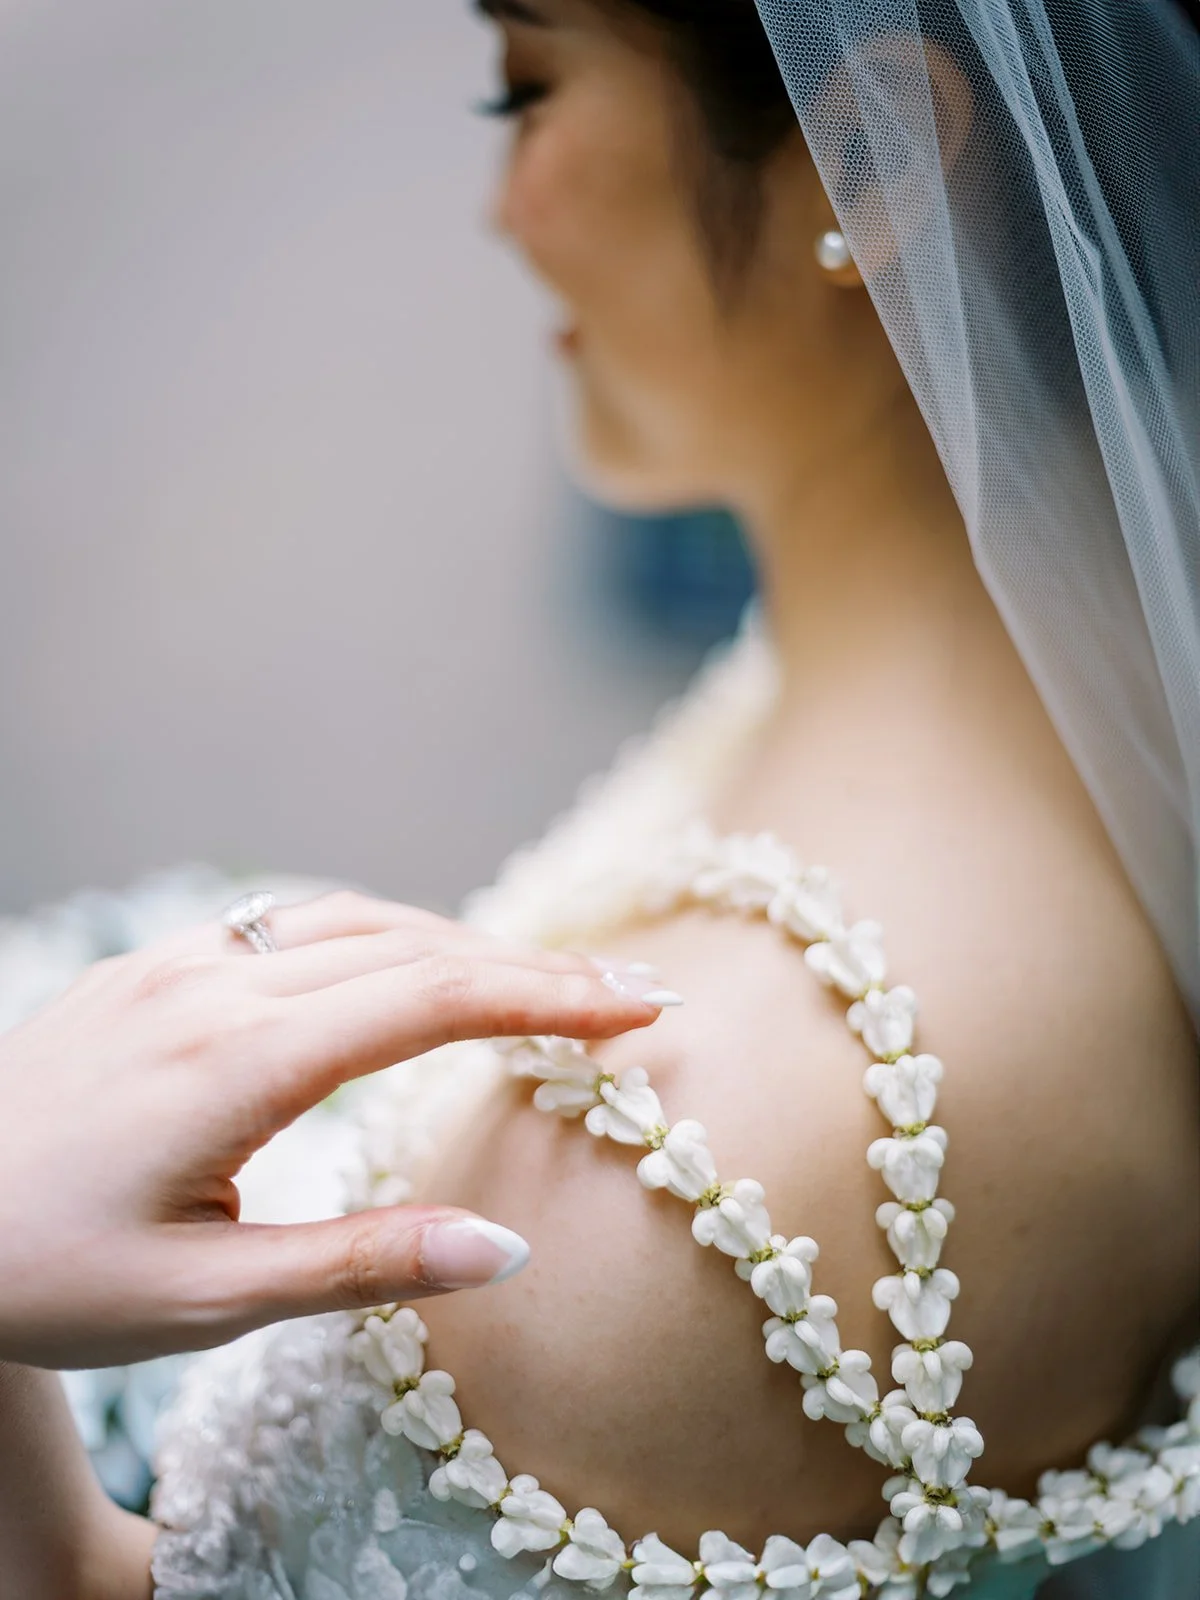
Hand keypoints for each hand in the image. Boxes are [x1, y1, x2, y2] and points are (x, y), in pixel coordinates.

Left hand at [0, 890, 676, 1367]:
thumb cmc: (46, 1276)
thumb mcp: (203, 1301)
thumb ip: (361, 1264)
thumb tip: (506, 1245)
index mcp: (234, 1062)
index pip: (434, 1000)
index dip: (551, 999)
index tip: (644, 1007)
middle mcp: (213, 986)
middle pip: (414, 945)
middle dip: (533, 966)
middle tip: (631, 993)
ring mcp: (178, 963)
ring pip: (357, 921)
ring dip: (461, 942)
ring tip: (540, 982)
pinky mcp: (154, 965)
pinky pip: (295, 924)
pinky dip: (383, 935)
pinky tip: (408, 966)